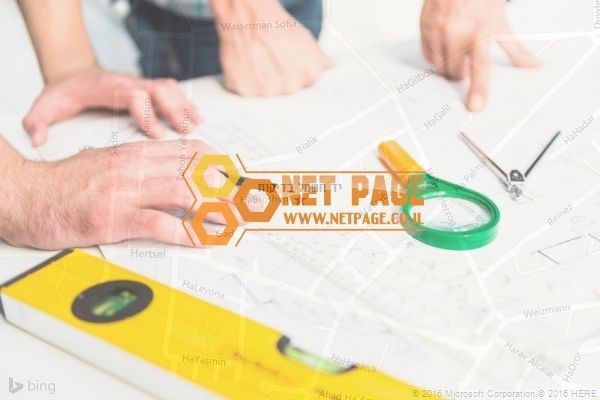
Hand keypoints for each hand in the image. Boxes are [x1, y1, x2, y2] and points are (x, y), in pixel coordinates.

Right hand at [1, 140, 239, 248]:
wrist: (25, 193)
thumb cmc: (64, 184)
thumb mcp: (106, 163)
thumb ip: (138, 166)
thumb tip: (168, 172)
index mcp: (135, 153)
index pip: (190, 153)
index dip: (221, 164)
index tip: (241, 175)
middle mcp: (136, 167)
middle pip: (194, 172)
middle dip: (229, 187)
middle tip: (251, 201)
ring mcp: (126, 191)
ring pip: (184, 192)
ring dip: (216, 208)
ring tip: (238, 221)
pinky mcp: (114, 217)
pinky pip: (159, 223)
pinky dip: (186, 232)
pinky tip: (202, 239)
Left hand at [22, 69, 202, 145]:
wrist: (72, 74)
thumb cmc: (65, 93)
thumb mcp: (45, 105)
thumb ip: (38, 121)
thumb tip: (37, 137)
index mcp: (105, 88)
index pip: (132, 95)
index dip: (146, 113)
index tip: (156, 134)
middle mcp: (126, 83)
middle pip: (157, 90)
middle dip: (174, 110)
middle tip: (187, 130)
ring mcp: (139, 84)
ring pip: (168, 88)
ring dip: (185, 105)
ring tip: (199, 124)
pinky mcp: (146, 89)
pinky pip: (172, 91)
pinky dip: (186, 103)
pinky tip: (197, 117)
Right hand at [211, 0, 332, 95]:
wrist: (249, 16)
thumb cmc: (275, 25)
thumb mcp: (304, 38)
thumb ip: (319, 57)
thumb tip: (329, 64)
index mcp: (309, 75)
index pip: (305, 83)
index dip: (294, 71)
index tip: (286, 62)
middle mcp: (290, 86)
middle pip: (284, 89)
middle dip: (278, 77)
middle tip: (270, 59)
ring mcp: (268, 90)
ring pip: (265, 92)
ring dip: (260, 80)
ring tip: (257, 59)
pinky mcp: (246, 90)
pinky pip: (246, 91)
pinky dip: (244, 80)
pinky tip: (246, 63)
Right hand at [420, 0, 541, 110]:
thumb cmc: (481, 0)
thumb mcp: (500, 22)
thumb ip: (515, 49)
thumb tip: (535, 66)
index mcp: (480, 32)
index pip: (480, 67)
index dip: (478, 89)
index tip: (475, 107)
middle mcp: (457, 32)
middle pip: (456, 73)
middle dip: (462, 72)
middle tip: (467, 58)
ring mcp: (438, 31)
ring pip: (441, 68)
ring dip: (448, 66)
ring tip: (456, 49)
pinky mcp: (425, 29)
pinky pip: (428, 57)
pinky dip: (436, 56)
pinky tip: (444, 44)